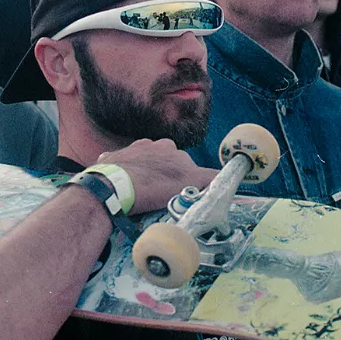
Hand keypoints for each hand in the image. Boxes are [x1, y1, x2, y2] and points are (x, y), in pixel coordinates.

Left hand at [97, 139, 217, 214]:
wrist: (112, 187)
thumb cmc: (153, 185)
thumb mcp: (190, 183)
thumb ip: (211, 178)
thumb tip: (229, 175)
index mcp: (170, 147)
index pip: (183, 163)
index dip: (183, 179)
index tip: (177, 193)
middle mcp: (150, 143)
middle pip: (162, 161)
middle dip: (162, 175)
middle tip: (159, 196)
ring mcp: (129, 149)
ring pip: (142, 162)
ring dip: (143, 174)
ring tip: (140, 194)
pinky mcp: (110, 157)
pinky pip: (120, 165)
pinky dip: (122, 174)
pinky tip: (121, 188)